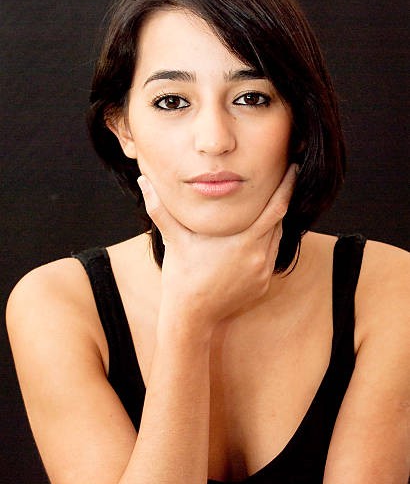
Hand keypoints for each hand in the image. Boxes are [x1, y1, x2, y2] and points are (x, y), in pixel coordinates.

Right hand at [138, 165, 296, 338]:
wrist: (190, 315)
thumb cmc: (182, 275)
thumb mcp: (174, 238)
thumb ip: (159, 208)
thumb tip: (142, 181)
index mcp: (244, 241)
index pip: (276, 208)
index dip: (287, 186)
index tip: (293, 169)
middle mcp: (260, 257)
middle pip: (279, 221)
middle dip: (281, 200)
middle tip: (283, 179)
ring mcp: (263, 273)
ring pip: (277, 239)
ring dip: (273, 222)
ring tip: (268, 205)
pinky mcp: (263, 284)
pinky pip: (271, 257)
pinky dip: (267, 243)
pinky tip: (257, 235)